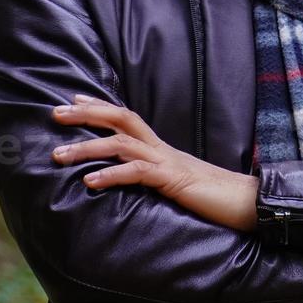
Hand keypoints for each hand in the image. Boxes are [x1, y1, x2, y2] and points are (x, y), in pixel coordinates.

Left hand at [50, 95, 259, 231]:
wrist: (247, 203)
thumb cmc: (212, 197)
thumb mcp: (175, 183)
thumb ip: (154, 176)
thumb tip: (132, 179)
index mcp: (161, 148)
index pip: (126, 118)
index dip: (99, 106)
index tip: (72, 100)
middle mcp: (161, 148)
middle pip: (121, 118)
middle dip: (86, 114)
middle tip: (55, 112)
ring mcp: (167, 161)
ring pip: (121, 144)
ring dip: (87, 147)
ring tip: (58, 156)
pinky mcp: (173, 179)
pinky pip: (138, 172)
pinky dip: (111, 175)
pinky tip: (90, 182)